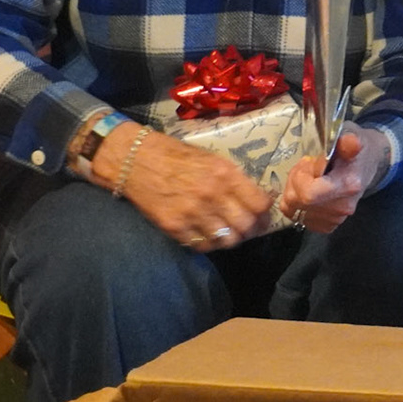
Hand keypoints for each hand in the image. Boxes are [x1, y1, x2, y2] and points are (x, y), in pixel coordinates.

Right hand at [92, 122, 271, 250]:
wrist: (136, 160)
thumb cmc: (176, 155)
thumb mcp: (212, 159)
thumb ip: (233, 179)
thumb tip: (255, 198)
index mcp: (225, 174)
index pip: (259, 203)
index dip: (265, 213)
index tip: (264, 215)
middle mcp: (212, 195)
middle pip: (246, 226)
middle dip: (252, 229)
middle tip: (251, 229)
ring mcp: (192, 213)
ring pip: (227, 240)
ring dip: (232, 238)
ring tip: (231, 233)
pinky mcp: (175, 227)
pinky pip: (202, 245)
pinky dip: (210, 243)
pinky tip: (210, 235)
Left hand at [278, 122, 392, 233]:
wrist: (367, 164)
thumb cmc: (354, 149)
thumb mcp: (351, 135)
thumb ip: (347, 141)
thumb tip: (351, 142)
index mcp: (348, 184)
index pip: (309, 194)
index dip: (299, 177)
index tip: (309, 162)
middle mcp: (343, 207)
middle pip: (298, 201)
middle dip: (294, 182)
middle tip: (307, 167)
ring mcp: (336, 218)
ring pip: (294, 210)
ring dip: (294, 192)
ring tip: (308, 178)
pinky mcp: (328, 226)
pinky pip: (298, 217)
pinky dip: (298, 204)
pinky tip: (310, 192)